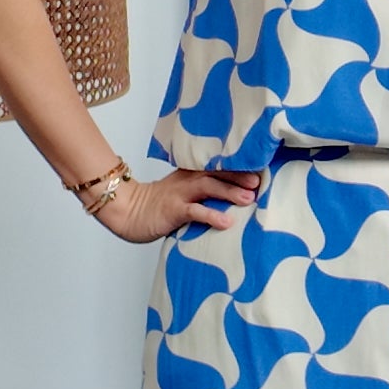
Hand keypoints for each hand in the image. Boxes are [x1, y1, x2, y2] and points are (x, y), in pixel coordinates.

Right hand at [91, 167, 261, 242]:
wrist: (128, 211)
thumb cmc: (159, 206)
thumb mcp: (184, 194)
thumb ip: (205, 193)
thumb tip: (235, 199)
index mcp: (192, 174)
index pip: (218, 166)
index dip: (239, 166)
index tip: (260, 169)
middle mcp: (188, 180)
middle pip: (217, 173)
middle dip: (239, 176)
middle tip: (259, 181)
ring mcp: (180, 194)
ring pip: (208, 187)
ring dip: (230, 191)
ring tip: (249, 198)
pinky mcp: (173, 210)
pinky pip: (195, 212)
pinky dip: (211, 215)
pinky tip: (226, 222)